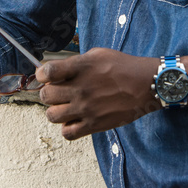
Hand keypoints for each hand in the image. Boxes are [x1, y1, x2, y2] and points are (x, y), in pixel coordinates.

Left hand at [35, 48, 160, 140]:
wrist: (145, 85)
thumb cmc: (122, 66)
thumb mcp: (97, 54)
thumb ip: (75, 62)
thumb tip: (57, 71)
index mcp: (80, 68)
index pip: (47, 72)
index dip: (42, 73)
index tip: (47, 75)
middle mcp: (80, 89)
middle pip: (46, 96)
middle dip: (49, 92)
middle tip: (58, 92)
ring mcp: (86, 108)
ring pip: (52, 116)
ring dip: (56, 110)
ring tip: (66, 106)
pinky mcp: (94, 124)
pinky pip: (67, 133)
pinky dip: (67, 128)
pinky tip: (75, 119)